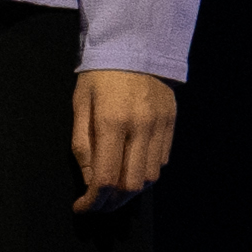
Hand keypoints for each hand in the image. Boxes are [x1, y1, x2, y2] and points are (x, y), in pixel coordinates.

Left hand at [71, 66, 178, 209]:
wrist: (136, 44)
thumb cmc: (99, 75)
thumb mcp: (80, 105)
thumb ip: (82, 145)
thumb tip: (88, 181)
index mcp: (112, 122)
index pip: (106, 178)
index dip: (93, 201)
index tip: (82, 207)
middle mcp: (140, 127)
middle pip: (131, 185)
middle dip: (112, 202)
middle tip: (97, 203)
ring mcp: (160, 126)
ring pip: (150, 178)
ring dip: (130, 189)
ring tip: (113, 188)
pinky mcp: (171, 124)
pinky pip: (161, 161)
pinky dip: (146, 172)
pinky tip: (131, 167)